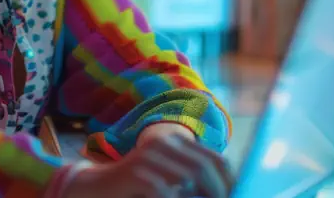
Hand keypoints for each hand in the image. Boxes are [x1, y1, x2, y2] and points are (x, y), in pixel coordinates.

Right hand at [63, 133, 232, 197]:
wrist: (96, 188)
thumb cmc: (138, 189)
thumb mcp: (170, 182)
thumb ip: (193, 182)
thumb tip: (229, 191)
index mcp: (175, 141)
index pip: (216, 159)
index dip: (230, 182)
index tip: (237, 196)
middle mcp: (162, 143)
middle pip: (204, 168)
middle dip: (218, 192)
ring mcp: (147, 155)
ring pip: (188, 178)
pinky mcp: (134, 172)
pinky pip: (164, 191)